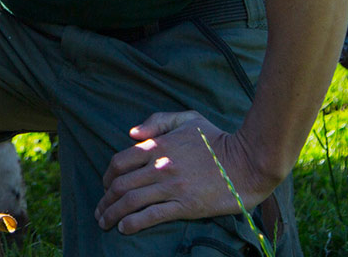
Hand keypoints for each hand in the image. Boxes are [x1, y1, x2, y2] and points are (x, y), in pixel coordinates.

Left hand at [95, 111, 277, 234]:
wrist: (248, 162)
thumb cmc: (218, 139)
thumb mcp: (187, 119)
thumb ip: (157, 121)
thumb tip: (131, 134)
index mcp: (158, 145)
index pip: (120, 162)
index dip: (107, 177)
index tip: (105, 187)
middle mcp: (160, 166)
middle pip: (120, 185)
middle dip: (105, 200)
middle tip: (99, 211)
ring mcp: (172, 186)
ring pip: (131, 202)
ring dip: (113, 214)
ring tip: (105, 223)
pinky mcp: (185, 205)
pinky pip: (152, 216)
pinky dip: (133, 223)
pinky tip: (124, 228)